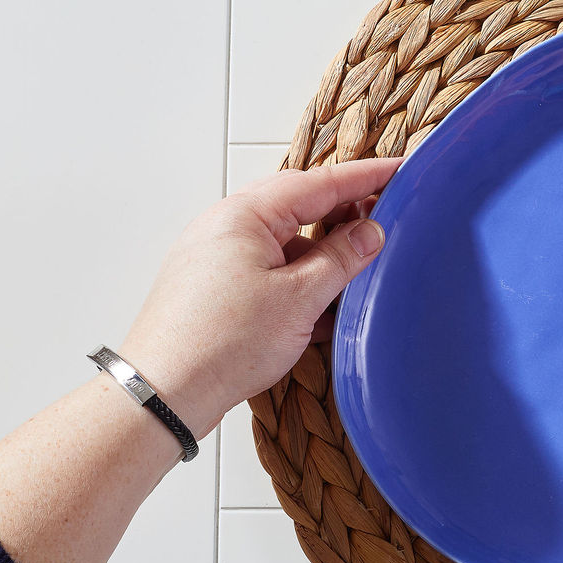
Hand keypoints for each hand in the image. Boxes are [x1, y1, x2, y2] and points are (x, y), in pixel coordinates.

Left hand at [117, 159, 398, 436]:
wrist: (164, 392)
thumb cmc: (220, 344)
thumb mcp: (299, 300)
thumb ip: (341, 259)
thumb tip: (370, 231)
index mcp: (245, 215)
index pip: (319, 183)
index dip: (364, 177)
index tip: (398, 170)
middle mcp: (226, 226)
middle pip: (299, 206)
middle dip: (344, 213)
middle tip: (385, 218)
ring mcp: (217, 256)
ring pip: (284, 241)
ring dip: (321, 253)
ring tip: (357, 271)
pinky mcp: (214, 286)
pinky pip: (267, 268)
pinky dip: (298, 279)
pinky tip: (322, 305)